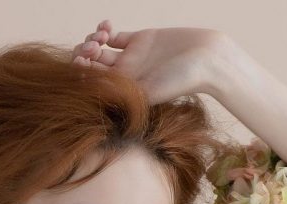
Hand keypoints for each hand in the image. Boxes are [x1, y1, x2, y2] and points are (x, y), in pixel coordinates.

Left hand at [71, 19, 226, 102]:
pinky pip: (112, 36)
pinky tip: (106, 27)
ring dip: (92, 40)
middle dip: (84, 55)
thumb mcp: (147, 91)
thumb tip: (91, 90)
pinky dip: (103, 29)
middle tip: (92, 48)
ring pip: (98, 50)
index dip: (81, 73)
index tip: (82, 63)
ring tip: (101, 37)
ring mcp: (130, 58)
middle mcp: (123, 78)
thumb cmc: (181, 81)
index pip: (91, 86)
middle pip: (91, 68)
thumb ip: (121, 90)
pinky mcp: (139, 40)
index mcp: (122, 94)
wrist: (206, 59)